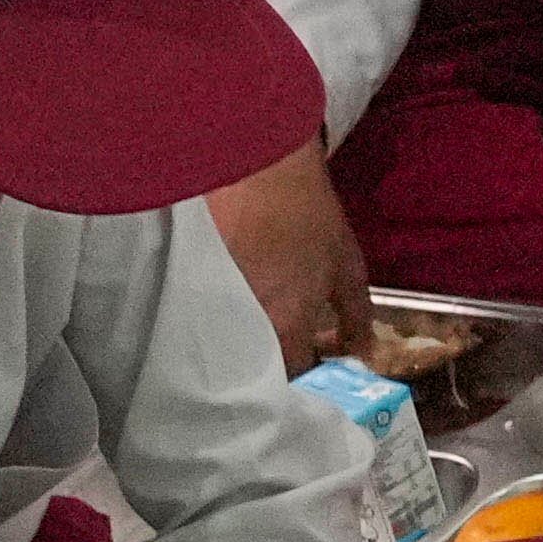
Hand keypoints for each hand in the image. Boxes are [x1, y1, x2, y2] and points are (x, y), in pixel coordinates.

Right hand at [213, 149, 369, 370]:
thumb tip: (362, 350)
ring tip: (246, 330)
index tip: (304, 365)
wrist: (255, 165)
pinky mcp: (180, 285)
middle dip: (263, 368)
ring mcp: (206, 307)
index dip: (301, 377)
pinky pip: (194, 318)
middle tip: (274, 350)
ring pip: (221, 345)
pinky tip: (217, 307)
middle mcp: (242, 326)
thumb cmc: (307, 214)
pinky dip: (207, 319)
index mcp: (284, 326)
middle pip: (250, 368)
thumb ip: (356, 314)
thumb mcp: (346, 264)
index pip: (291, 376)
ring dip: (235, 345)